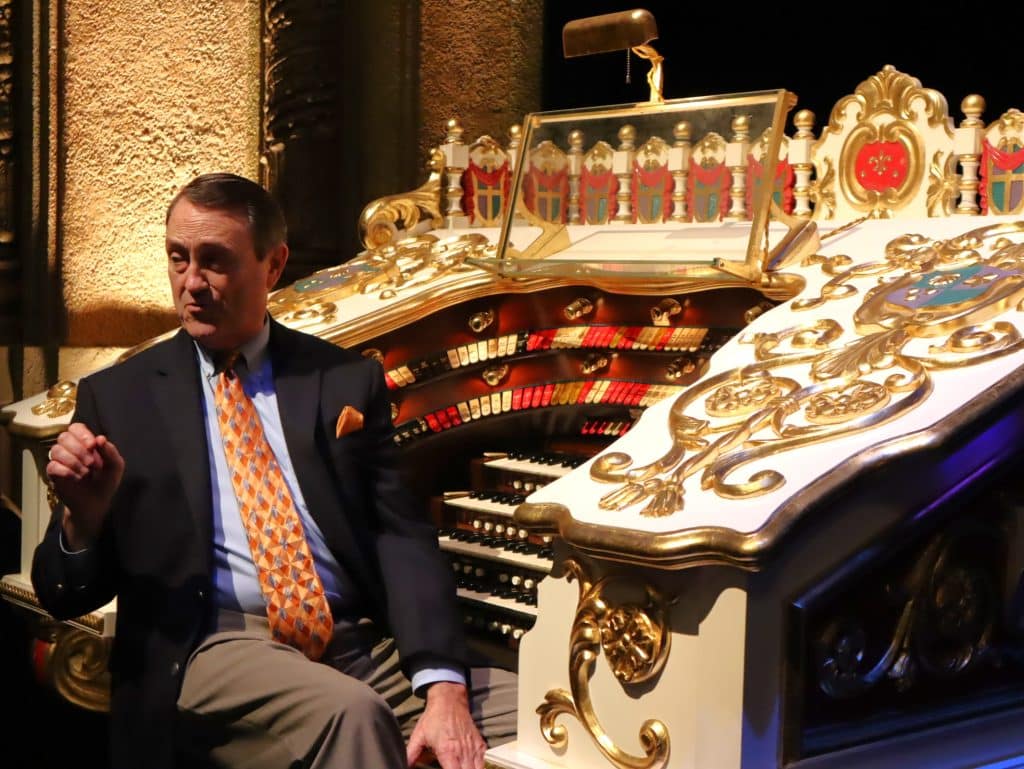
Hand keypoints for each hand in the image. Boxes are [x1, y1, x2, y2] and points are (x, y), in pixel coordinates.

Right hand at [46, 422, 123, 549]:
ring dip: (74, 461)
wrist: (97, 502)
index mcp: (85, 443)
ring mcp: (60, 461)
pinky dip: (66, 471)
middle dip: (79, 449)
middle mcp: (70, 449)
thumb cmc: (106, 481)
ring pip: (56, 450)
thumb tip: (101, 438)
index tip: (93, 446)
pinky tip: (77, 478)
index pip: (76, 428)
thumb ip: (110, 451)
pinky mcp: (53, 474)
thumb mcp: (115, 466)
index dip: (82, 434)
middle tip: (92, 464)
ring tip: (86, 473)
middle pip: (64, 437)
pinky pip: (52, 466)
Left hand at [406, 682, 484, 768]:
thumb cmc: (434, 718)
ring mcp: (473, 748)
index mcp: (447, 751)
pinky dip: (478, 768)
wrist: (449, 700)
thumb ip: (411, 755)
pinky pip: (483, 763)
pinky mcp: (480, 744)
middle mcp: (463, 751)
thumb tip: (404, 765)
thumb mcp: (418, 736)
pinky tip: (469, 767)